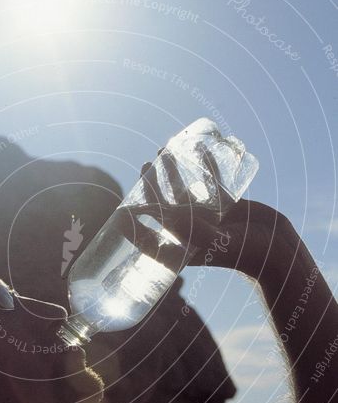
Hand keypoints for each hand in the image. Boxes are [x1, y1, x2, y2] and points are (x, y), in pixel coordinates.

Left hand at [116, 148, 291, 277]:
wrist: (279, 251)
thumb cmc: (244, 253)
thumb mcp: (211, 242)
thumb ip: (185, 227)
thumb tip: (154, 211)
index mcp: (183, 247)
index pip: (150, 236)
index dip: (134, 222)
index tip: (123, 206)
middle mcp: (192, 231)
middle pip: (165, 204)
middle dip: (153, 184)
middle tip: (146, 165)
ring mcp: (209, 216)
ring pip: (186, 189)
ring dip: (175, 171)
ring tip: (164, 152)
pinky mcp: (227, 205)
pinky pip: (211, 180)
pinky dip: (205, 165)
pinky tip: (198, 148)